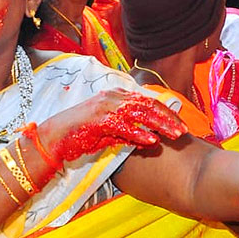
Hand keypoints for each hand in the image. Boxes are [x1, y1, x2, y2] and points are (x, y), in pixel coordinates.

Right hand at [43, 90, 185, 163]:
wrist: (54, 138)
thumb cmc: (82, 134)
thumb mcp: (110, 131)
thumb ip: (129, 132)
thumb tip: (151, 139)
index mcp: (119, 96)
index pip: (149, 101)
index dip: (167, 113)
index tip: (181, 124)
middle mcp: (115, 97)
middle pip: (149, 105)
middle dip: (169, 118)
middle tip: (184, 130)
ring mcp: (107, 107)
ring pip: (141, 113)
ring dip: (160, 125)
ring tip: (174, 135)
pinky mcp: (99, 120)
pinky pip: (124, 127)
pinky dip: (139, 134)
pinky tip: (152, 141)